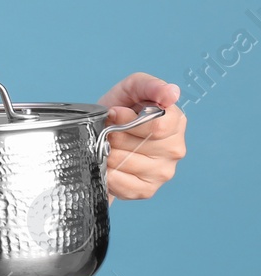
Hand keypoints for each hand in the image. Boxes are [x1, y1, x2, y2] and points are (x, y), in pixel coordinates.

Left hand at [98, 72, 186, 200]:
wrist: (99, 135)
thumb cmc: (118, 110)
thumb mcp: (131, 89)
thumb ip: (150, 86)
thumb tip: (171, 93)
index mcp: (176, 122)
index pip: (157, 127)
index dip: (128, 120)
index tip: (115, 113)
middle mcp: (175, 149)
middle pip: (137, 145)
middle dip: (113, 135)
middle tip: (107, 131)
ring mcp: (163, 172)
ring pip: (124, 163)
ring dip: (107, 153)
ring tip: (106, 146)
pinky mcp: (147, 190)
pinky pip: (121, 183)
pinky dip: (107, 173)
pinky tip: (108, 164)